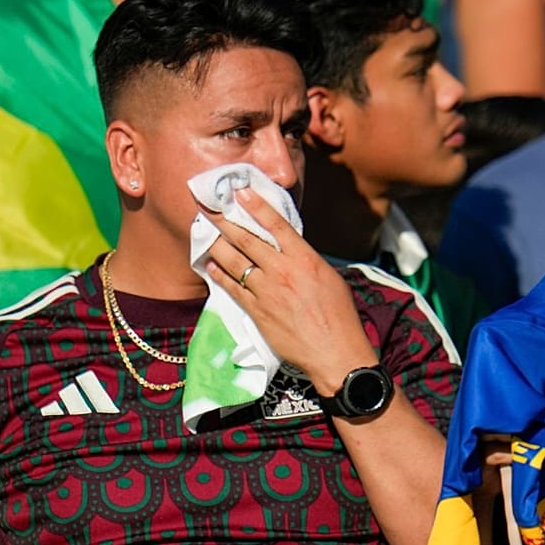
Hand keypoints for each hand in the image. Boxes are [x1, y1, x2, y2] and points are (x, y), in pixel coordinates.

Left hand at [202, 187, 378, 394]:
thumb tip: (289, 248)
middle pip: (247, 239)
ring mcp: (267, 291)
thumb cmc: (339, 316)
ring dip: (216, 244)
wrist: (334, 352)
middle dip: (224, 220)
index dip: (256, 206)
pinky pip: (232, 287)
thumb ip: (306, 260)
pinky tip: (211, 264)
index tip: (239, 192)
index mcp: (306, 259)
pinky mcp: (257, 311)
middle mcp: (283, 271)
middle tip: (207, 206)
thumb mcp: (330, 278)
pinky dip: (219, 274)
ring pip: (234, 261)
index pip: (277, 224)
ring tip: (204, 232)